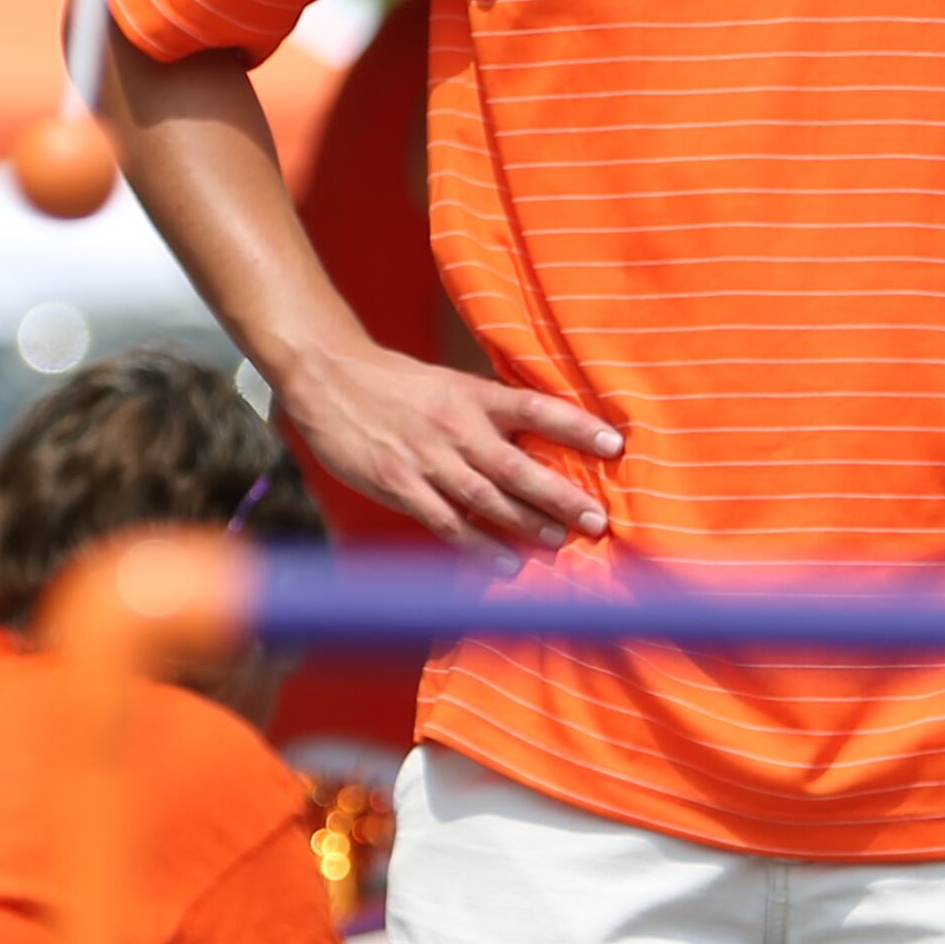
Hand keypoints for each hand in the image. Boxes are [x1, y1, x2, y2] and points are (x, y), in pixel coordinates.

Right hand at [273, 339, 621, 556]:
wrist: (328, 378)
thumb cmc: (395, 383)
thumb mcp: (447, 384)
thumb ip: (487, 412)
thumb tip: (539, 441)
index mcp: (472, 396)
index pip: (535, 408)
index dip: (576, 426)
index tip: (616, 444)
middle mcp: (456, 428)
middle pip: (519, 467)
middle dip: (562, 497)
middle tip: (598, 520)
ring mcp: (428, 460)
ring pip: (488, 500)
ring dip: (527, 525)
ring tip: (560, 543)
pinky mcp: (400, 486)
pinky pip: (448, 524)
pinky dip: (479, 547)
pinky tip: (505, 564)